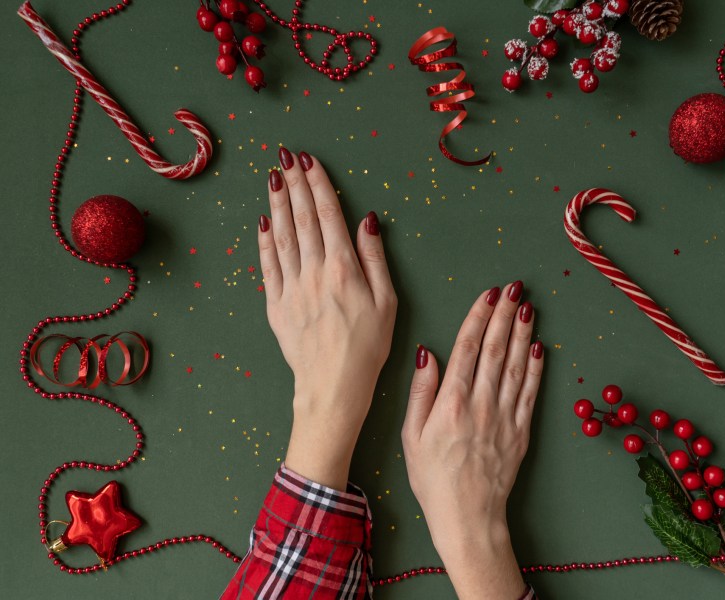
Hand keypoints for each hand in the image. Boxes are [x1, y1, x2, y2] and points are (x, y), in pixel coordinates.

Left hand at [257, 148, 396, 489]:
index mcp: (343, 269)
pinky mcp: (276, 305)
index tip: (309, 160)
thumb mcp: (388, 303)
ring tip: (273, 177)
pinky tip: (263, 221)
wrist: (332, 387)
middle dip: (294, 184)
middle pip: (302, 219)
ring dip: (278, 203)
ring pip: (282, 236)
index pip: (328, 215)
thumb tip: (366, 221)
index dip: (318, 184)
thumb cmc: (368, 348)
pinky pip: (267, 265)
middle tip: (286, 156)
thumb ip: (375, 258)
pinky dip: (264, 240)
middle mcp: (313, 272)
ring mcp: (290, 288)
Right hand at [402, 282, 543, 599]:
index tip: (488, 294)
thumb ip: (421, 392)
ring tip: (528, 306)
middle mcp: (482, 404)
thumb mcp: (411, 436)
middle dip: (505, 314)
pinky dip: (536, 368)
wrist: (468, 517)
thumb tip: (428, 353)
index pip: (468, 348)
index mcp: (452, 402)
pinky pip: (531, 392)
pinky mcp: (521, 430)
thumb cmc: (433, 479)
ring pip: (516, 365)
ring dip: (523, 332)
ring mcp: (505, 417)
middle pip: (496, 349)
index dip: (479, 317)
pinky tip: (539, 347)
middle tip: (514, 287)